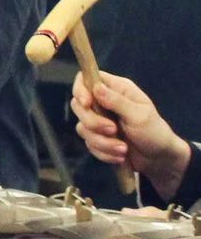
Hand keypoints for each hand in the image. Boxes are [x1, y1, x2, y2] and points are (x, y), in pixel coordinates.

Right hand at [73, 71, 191, 198]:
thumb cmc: (154, 132)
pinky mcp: (97, 137)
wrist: (159, 159)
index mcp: (116, 90)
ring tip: (123, 148)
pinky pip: (88, 143)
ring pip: (82, 128)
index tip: (86, 104)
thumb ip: (117, 101)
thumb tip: (96, 87)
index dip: (80, 89)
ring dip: (102, 142)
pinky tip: (119, 155)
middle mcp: (104, 103)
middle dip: (93, 122)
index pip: (86, 79)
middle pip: (78, 105)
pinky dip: (104, 152)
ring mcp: (98, 121)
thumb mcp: (139, 115)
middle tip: (113, 130)